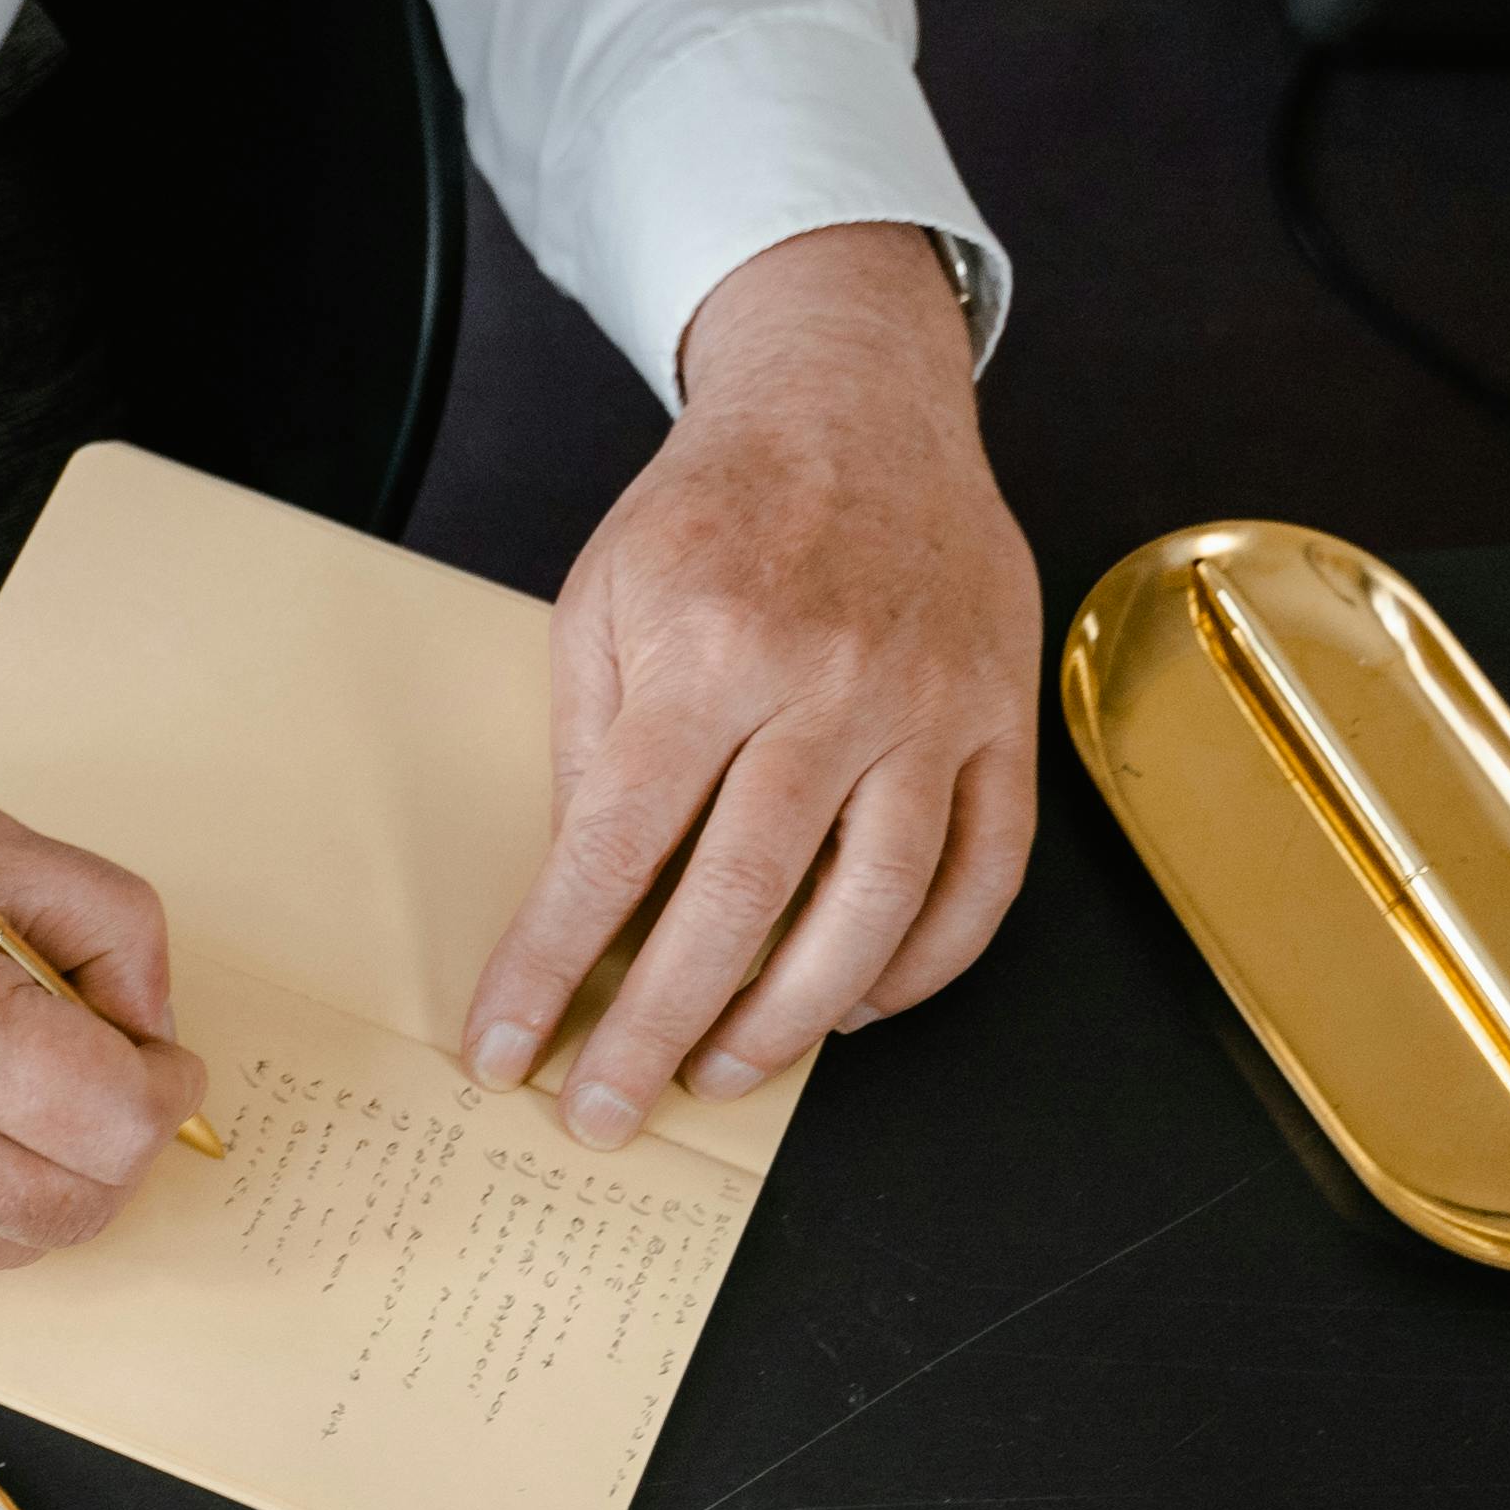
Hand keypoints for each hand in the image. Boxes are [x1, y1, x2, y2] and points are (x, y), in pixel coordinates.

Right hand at [0, 769, 206, 1272]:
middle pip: (80, 1207)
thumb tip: (150, 1021)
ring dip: (45, 1186)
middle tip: (103, 1091)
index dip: (165, 1094)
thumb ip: (92, 915)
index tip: (159, 1065)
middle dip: (119, 1151)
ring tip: (11, 1106)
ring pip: (12, 1249)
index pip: (116, 1119)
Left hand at [460, 220, 1038, 1145]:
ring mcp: (932, 702)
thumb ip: (589, 743)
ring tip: (724, 1072)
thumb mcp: (604, 598)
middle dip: (663, 1027)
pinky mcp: (1003, 714)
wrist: (853, 399)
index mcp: (711, 649)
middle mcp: (831, 682)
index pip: (617, 845)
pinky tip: (856, 1009)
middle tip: (608, 1109)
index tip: (506, 1048)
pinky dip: (924, 962)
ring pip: (877, 904)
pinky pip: (985, 871)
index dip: (554, 963)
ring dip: (795, 1017)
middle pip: (744, 899)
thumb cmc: (715, 509)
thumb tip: (584, 897)